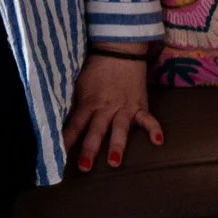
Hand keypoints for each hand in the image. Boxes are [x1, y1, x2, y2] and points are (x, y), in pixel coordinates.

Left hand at [62, 51, 163, 171]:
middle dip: (90, 149)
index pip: (76, 123)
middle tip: (84, 167)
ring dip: (117, 145)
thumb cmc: (96, 67)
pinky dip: (154, 129)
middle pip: (96, 130)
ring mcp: (124, 107)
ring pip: (119, 129)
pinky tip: (158, 141)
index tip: (59, 154)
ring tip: (114, 162)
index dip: (67, 138)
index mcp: (89, 102)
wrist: (118, 50)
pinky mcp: (139, 105)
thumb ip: (76, 103)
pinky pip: (148, 119)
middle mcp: (105, 108)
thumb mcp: (80, 83)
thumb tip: (63, 118)